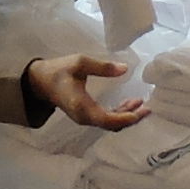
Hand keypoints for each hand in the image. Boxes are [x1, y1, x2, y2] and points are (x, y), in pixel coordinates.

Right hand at [28, 54, 146, 128]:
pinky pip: (106, 119)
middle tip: (148, 108)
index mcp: (81, 106)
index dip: (124, 118)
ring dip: (127, 115)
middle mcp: (84, 117)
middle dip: (131, 118)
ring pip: (110, 123)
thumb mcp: (80, 62)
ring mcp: (85, 118)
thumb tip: (125, 69)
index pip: (106, 119)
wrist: (42, 82)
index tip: (140, 111)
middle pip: (111, 125)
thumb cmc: (59, 71)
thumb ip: (103, 67)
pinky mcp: (87, 116)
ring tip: (141, 103)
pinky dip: (120, 114)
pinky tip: (129, 104)